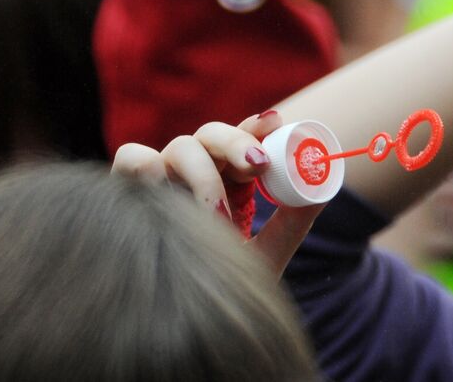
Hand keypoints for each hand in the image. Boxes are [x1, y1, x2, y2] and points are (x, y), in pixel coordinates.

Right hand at [111, 109, 321, 275]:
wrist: (183, 328)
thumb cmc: (222, 289)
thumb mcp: (265, 255)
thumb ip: (293, 222)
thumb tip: (323, 188)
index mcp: (229, 180)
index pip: (244, 140)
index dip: (257, 127)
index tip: (275, 124)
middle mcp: (195, 173)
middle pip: (212, 135)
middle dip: (237, 143)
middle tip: (257, 166)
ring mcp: (162, 178)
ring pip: (180, 146)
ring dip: (202, 172)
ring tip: (215, 214)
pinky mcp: (129, 189)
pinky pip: (131, 157)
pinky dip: (144, 162)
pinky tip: (160, 186)